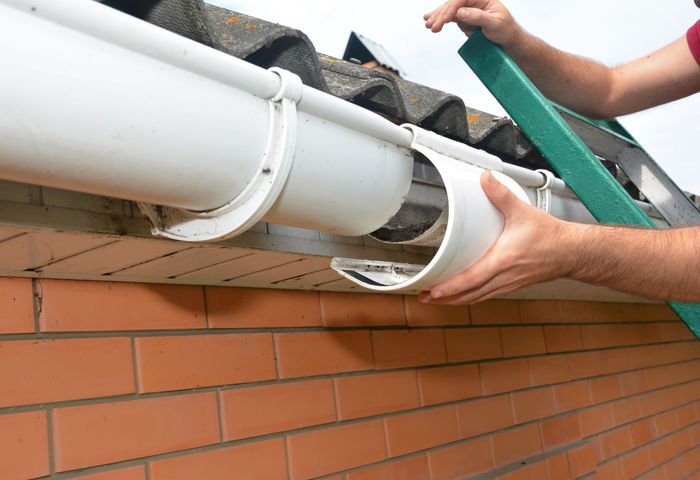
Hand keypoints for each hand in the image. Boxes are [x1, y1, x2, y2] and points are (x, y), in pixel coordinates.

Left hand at [419, 171, 577, 304]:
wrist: (572, 251)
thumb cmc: (550, 236)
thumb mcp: (522, 211)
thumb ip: (501, 195)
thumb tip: (485, 179)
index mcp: (503, 261)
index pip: (472, 279)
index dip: (451, 287)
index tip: (433, 291)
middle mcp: (504, 277)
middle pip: (469, 295)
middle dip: (446, 298)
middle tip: (424, 298)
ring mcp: (507, 284)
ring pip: (477, 298)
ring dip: (456, 300)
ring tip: (436, 299)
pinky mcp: (511, 285)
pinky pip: (486, 295)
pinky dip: (470, 297)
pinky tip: (461, 295)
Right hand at [423, 0, 520, 46]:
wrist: (507, 38)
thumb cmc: (505, 29)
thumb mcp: (494, 23)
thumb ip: (477, 16)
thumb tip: (460, 13)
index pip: (461, 0)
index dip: (451, 9)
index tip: (445, 20)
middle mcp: (473, 1)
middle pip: (452, 4)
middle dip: (441, 15)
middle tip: (432, 26)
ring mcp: (467, 9)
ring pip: (448, 10)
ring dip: (437, 18)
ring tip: (428, 25)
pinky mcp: (463, 18)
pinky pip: (449, 17)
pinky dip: (439, 19)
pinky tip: (429, 20)